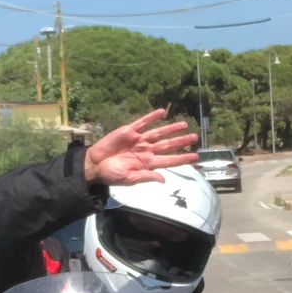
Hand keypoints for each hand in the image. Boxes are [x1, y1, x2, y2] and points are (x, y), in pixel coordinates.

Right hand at [82, 110, 199, 185]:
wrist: (95, 165)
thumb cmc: (112, 174)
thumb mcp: (129, 179)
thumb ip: (146, 177)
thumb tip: (163, 180)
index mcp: (148, 163)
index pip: (170, 160)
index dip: (183, 158)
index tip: (196, 157)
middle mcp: (147, 150)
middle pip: (168, 145)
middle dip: (182, 141)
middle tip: (195, 137)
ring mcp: (139, 140)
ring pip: (159, 133)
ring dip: (171, 129)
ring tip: (184, 124)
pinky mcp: (129, 131)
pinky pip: (143, 122)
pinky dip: (152, 117)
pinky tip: (163, 113)